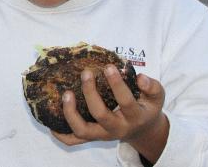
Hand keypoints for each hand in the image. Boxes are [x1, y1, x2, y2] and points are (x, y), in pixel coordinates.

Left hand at [51, 65, 168, 162]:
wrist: (142, 130)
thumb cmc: (146, 108)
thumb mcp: (156, 97)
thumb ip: (152, 86)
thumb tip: (140, 77)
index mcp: (134, 117)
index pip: (126, 102)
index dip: (117, 84)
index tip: (108, 67)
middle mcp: (117, 129)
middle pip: (101, 115)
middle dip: (91, 93)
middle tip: (86, 73)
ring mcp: (102, 135)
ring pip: (83, 131)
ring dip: (71, 113)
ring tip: (66, 94)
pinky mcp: (92, 138)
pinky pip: (73, 141)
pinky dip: (60, 134)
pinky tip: (52, 122)